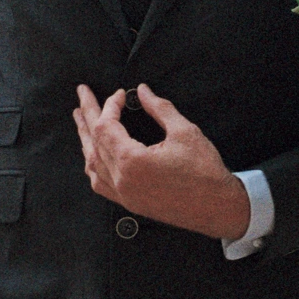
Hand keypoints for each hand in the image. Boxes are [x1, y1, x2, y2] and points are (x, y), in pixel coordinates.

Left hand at [73, 85, 249, 241]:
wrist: (217, 207)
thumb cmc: (204, 171)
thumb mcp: (184, 132)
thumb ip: (159, 108)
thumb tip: (143, 92)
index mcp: (132, 161)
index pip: (106, 126)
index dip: (110, 105)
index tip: (121, 94)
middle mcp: (121, 180)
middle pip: (93, 141)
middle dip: (87, 114)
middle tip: (82, 93)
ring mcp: (123, 194)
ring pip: (91, 163)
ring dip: (86, 138)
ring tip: (81, 119)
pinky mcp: (129, 202)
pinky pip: (99, 183)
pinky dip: (92, 164)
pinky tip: (92, 154)